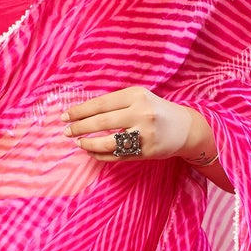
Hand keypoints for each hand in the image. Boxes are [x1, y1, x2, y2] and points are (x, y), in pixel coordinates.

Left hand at [63, 87, 216, 165]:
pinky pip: (118, 156)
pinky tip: (92, 152)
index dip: (80, 111)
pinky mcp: (147, 151)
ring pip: (108, 142)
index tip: (65, 116)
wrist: (185, 128)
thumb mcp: (139, 98)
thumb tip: (82, 114)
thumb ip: (115, 104)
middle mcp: (141, 113)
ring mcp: (145, 134)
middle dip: (79, 128)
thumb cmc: (155, 110)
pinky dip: (101, 155)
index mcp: (136, 95)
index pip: (100, 103)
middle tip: (66, 132)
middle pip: (101, 122)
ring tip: (78, 143)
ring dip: (89, 144)